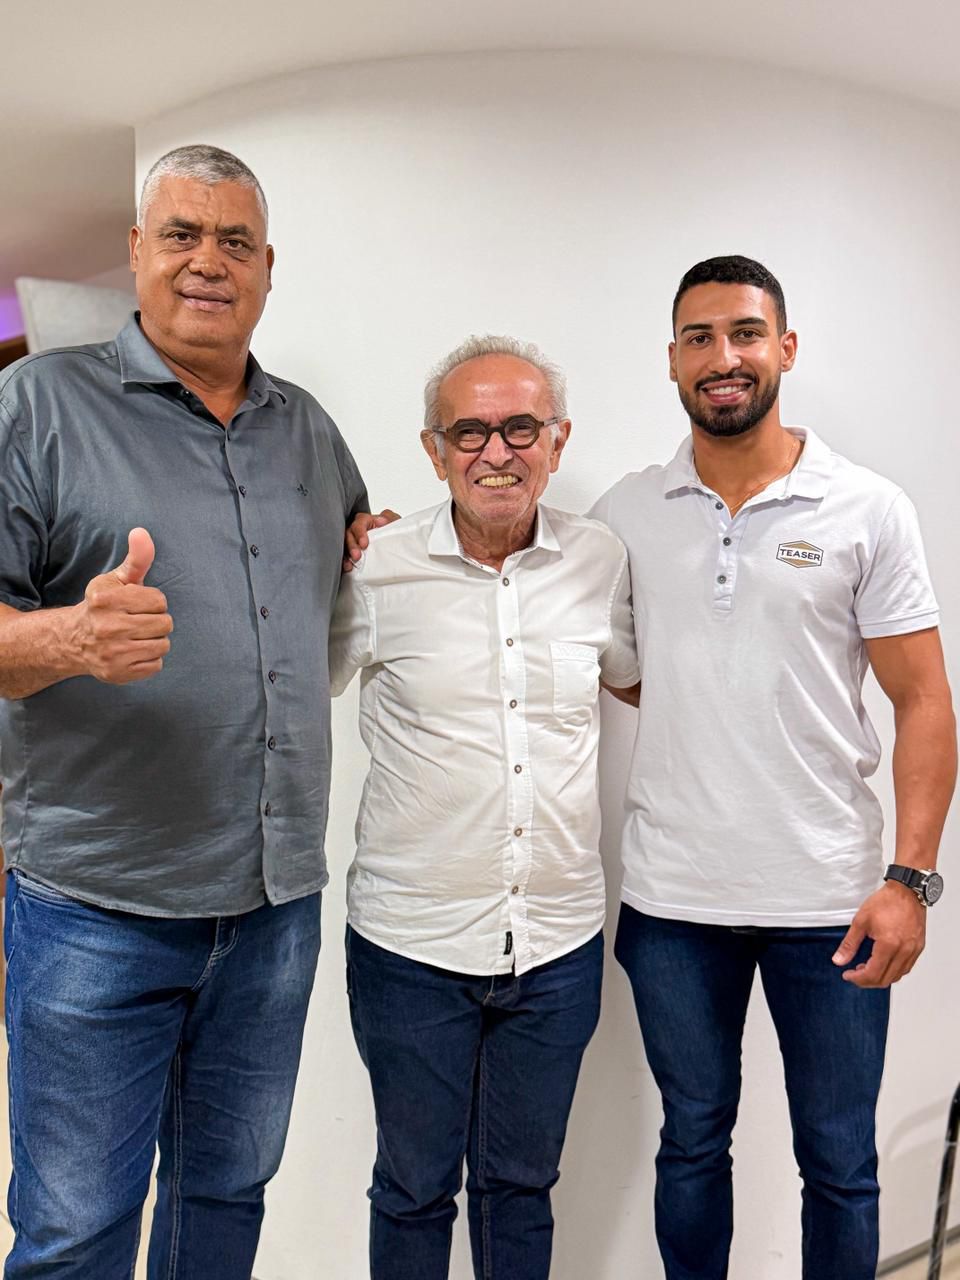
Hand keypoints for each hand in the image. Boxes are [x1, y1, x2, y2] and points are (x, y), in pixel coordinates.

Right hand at [70, 528, 173, 683]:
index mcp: (105, 600)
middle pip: (165, 623)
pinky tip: (133, 651)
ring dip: (155, 640)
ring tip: (136, 636)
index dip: (153, 602)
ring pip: (163, 644)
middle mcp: (106, 627)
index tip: (137, 604)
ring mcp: (112, 653)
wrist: (75, 641)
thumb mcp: (117, 580)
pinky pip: (156, 664)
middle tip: (138, 622)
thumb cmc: (104, 606)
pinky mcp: (118, 673)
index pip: (159, 600)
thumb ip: (136, 559)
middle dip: (156, 621)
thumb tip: (142, 532)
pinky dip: (150, 659)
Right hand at [342, 510, 400, 571]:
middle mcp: (357, 530)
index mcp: (366, 521)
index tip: (364, 544)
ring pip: (344, 545)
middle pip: (349, 535)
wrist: (398, 546)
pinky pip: (344, 556)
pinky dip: (345, 562)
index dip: (360, 533)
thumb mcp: (395, 522)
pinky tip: (348, 568)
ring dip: (346, 555)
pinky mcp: (351, 553)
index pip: (359, 523)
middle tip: (357, 556)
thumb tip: (380, 520)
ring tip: (350, 565)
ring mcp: (353, 541)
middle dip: (352, 546)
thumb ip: (390, 518)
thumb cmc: (394, 531)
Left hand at [832, 881, 926, 987]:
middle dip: (867, 981)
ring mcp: (913, 950)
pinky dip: (893, 970)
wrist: (907, 891)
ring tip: (867, 967)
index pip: (873, 974)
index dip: (858, 979)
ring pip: (897, 976)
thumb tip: (839, 960)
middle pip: (885, 979)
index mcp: (888, 945)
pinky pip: (906, 967)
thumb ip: (849, 944)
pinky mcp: (919, 947)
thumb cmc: (886, 902)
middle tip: (855, 973)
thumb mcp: (860, 921)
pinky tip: (883, 963)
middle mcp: (904, 951)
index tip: (848, 975)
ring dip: (881, 976)